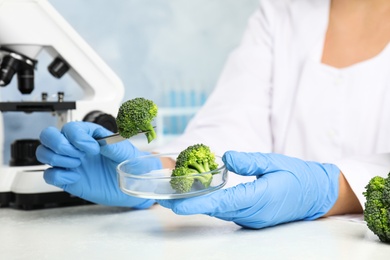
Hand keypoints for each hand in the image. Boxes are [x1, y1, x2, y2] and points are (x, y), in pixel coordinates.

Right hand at [36, 121, 158, 208]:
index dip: (78, 137)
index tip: (93, 149)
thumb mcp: (127, 153)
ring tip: (77, 164)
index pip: (72, 127)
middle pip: (49, 135)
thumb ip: (114, 146)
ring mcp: (70, 162)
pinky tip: (75, 177)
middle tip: (77, 155)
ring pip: (44, 152)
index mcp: (91, 135)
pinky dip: (58, 175)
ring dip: (57, 158)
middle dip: (58, 143)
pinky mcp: (68, 179)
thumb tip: (101, 142)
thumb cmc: (130, 165)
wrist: (131, 187)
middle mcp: (77, 147)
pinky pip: (49, 174)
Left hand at [158, 151, 339, 228]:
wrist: (317, 194)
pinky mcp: (253, 218)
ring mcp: (253, 219)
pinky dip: (212, 205)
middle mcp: (253, 214)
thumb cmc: (298, 176)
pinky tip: (201, 195)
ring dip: (199, 204)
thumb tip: (226, 157)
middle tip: (165, 196)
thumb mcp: (275, 162)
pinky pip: (228, 212)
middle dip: (190, 204)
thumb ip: (249, 161)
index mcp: (259, 199)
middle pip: (216, 210)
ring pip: (221, 211)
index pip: (222, 203)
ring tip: (177, 194)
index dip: (197, 205)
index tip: (176, 205)